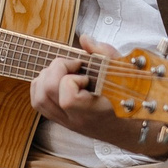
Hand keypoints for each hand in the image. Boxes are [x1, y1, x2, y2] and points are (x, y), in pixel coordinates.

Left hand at [28, 38, 167, 158]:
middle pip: (47, 93)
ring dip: (46, 76)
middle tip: (73, 65)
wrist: (129, 128)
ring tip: (64, 71)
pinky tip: (57, 78)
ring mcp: (65, 121)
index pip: (68, 99)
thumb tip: (85, 39)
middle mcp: (75, 119)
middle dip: (56, 69)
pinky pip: (38, 102)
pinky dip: (41, 85)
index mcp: (93, 112)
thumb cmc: (129, 99)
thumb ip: (104, 54)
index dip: (71, 80)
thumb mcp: (124, 73)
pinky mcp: (58, 118)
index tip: (86, 75)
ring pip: (39, 98)